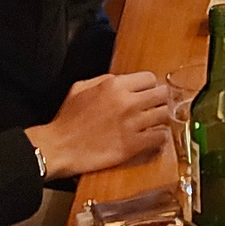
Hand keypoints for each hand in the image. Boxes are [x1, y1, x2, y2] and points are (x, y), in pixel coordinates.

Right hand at [26, 72, 170, 178]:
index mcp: (114, 85)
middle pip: (162, 94)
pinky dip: (160, 136)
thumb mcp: (80, 88)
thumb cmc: (67, 120)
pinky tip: (152, 137)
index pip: (150, 78)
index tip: (147, 93)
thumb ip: (104, 80)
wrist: (60, 147)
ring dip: (161, 119)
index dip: (149, 86)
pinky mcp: (133, 145)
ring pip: (165, 115)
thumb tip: (122, 81)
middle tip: (155, 107)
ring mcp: (132, 124)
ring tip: (155, 123)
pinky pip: (161, 136)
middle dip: (160, 100)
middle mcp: (127, 102)